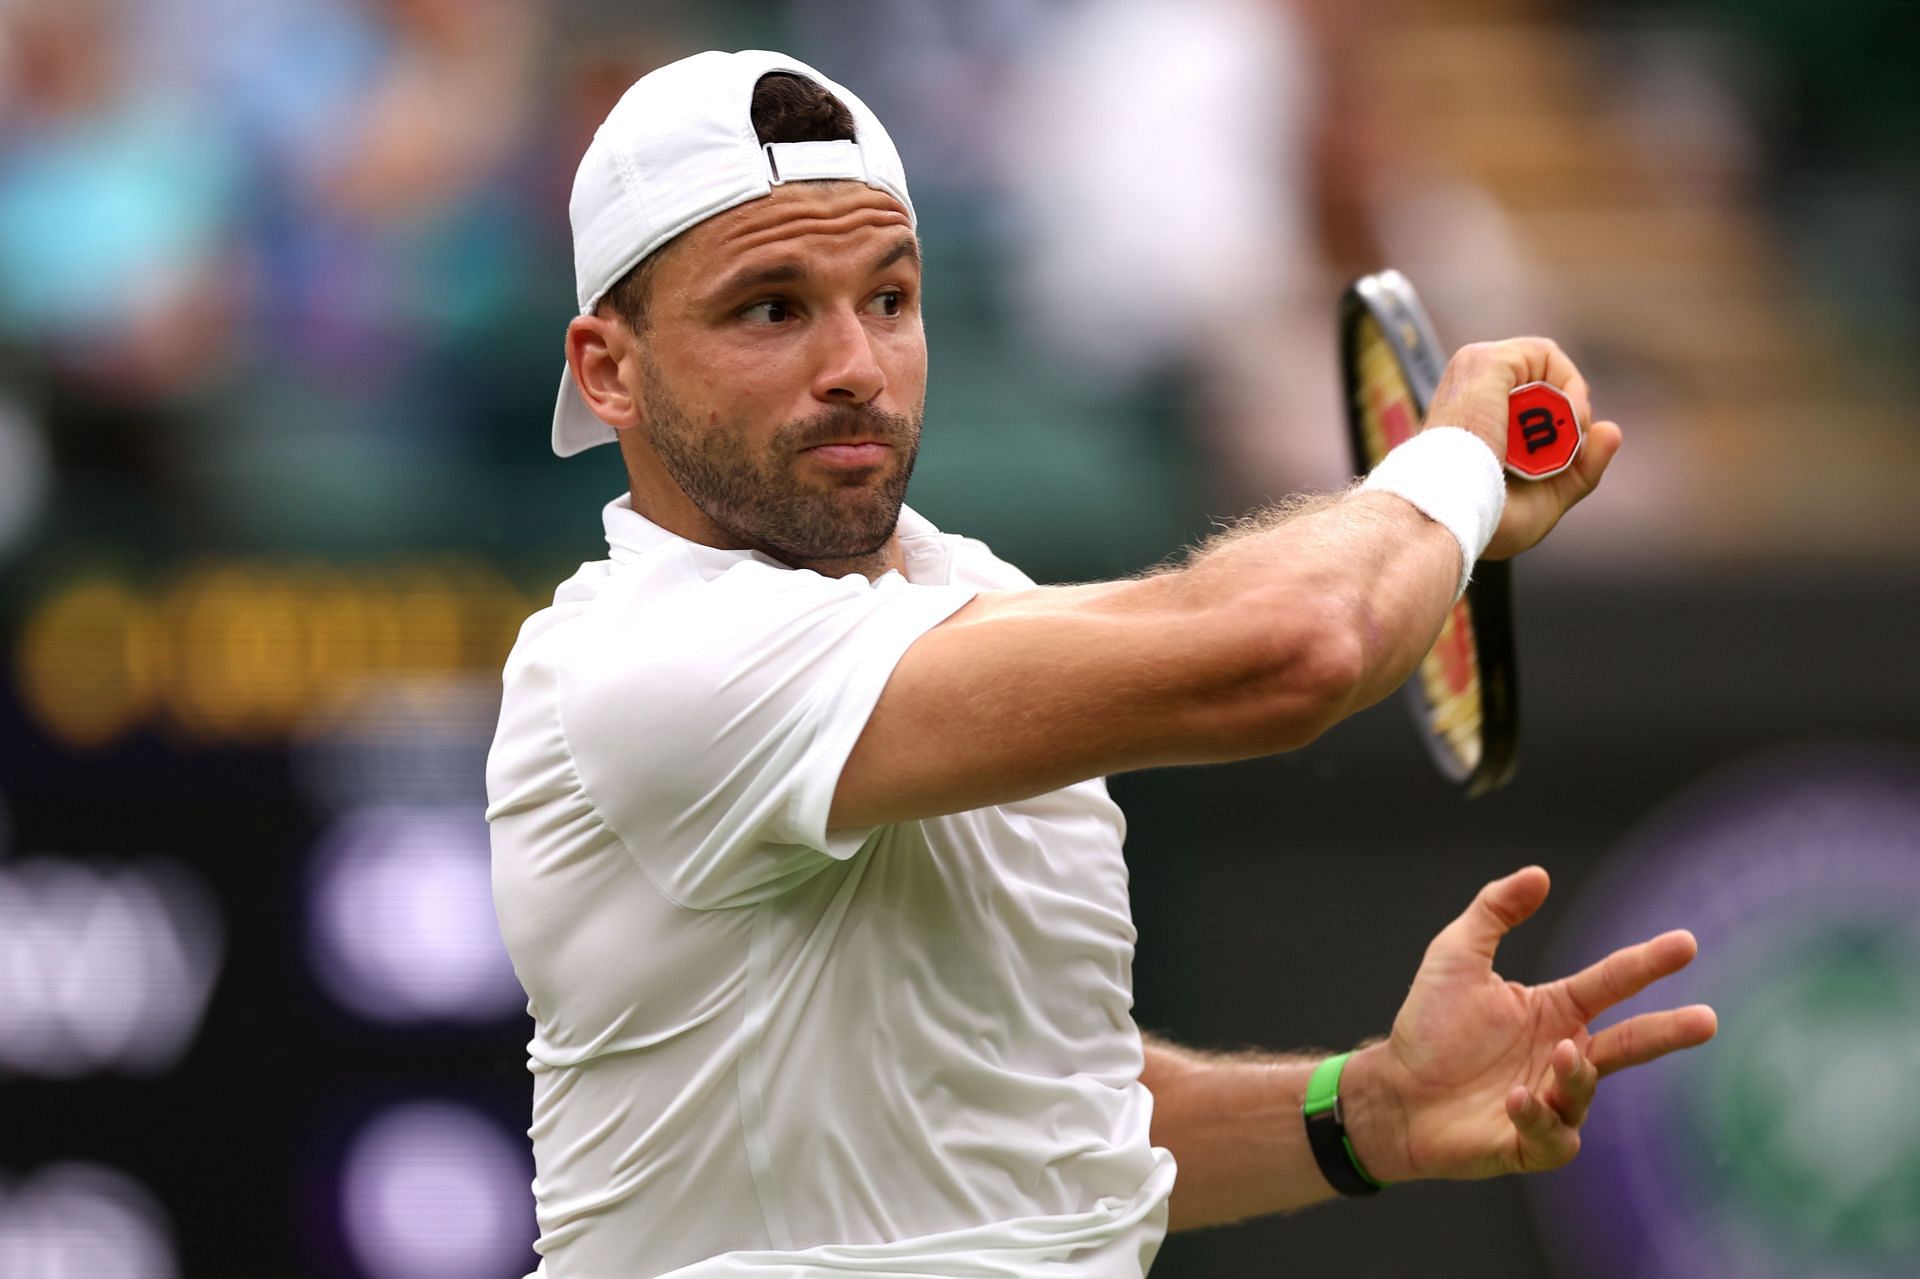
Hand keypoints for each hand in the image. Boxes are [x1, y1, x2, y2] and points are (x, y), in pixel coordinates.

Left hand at [1343, 866, 1716, 1181]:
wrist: (1392, 1090)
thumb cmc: (1426, 1026)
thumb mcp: (1455, 955)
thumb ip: (1494, 911)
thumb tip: (1539, 873)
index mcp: (1555, 1010)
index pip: (1611, 983)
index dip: (1647, 963)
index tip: (1686, 943)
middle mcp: (1561, 1055)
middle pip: (1629, 1044)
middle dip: (1668, 1032)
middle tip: (1706, 1021)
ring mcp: (1550, 1101)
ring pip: (1586, 1090)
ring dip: (1577, 1074)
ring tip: (1560, 1053)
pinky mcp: (1529, 1144)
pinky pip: (1554, 1137)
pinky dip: (1540, 1117)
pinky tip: (1515, 1099)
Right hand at [1422, 338, 1623, 560]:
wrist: (1453, 514)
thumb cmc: (1488, 516)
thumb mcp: (1548, 497)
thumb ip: (1583, 466)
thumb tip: (1612, 430)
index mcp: (1472, 417)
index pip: (1531, 398)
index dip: (1560, 422)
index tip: (1566, 455)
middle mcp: (1470, 388)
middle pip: (1542, 381)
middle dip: (1569, 413)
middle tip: (1570, 444)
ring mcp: (1475, 370)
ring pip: (1545, 363)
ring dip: (1571, 399)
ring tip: (1569, 432)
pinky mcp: (1487, 362)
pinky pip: (1544, 354)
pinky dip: (1567, 384)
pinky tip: (1566, 417)